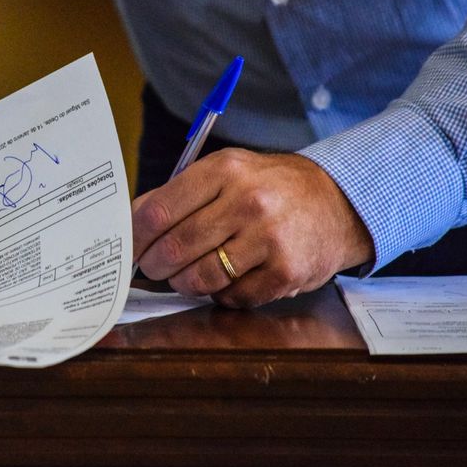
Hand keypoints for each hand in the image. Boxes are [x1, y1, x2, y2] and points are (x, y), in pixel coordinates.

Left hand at [132, 148, 372, 307]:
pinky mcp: (286, 271)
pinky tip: (229, 280)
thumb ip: (180, 194)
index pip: (158, 211)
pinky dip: (222, 294)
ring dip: (186, 283)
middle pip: (175, 248)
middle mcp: (247, 201)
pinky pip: (232, 296)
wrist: (338, 203)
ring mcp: (269, 238)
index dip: (135, 239)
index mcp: (224, 170)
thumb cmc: (270, 190)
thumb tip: (131, 225)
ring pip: (200, 277)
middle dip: (156, 265)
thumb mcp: (228, 172)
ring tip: (188, 276)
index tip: (129, 250)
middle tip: (154, 268)